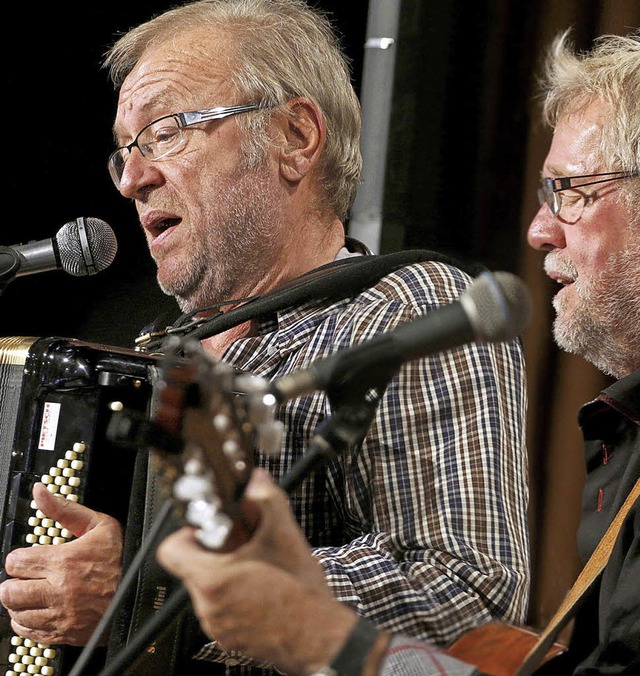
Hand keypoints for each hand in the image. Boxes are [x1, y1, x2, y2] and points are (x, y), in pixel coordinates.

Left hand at [0, 482, 123, 645]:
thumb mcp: (99, 525)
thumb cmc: (124, 557)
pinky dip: (27, 623)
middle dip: (13, 583)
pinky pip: (30, 634)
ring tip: (32, 594)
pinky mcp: (65, 633)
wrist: (144, 592)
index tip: (27, 559)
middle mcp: (59, 590)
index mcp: (65, 561)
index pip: (16, 562)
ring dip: (19, 604)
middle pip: (9, 592)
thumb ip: (65, 509)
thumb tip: (40, 493)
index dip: (19, 558)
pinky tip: (38, 611)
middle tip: (25, 579)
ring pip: (16, 614)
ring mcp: (61, 615)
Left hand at [157, 468, 357, 673]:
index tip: (206, 529)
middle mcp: (208, 606)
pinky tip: (260, 588)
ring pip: (205, 589)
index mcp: (213, 580)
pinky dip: (232, 596)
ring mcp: (216, 626)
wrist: (320, 637)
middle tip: (240, 544)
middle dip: (213, 552)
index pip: (170, 551)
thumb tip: (258, 480)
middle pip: (190, 568)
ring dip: (224, 575)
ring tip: (254, 567)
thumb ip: (268, 499)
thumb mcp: (285, 537)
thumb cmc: (302, 595)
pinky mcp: (227, 639)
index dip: (186, 533)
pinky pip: (218, 609)